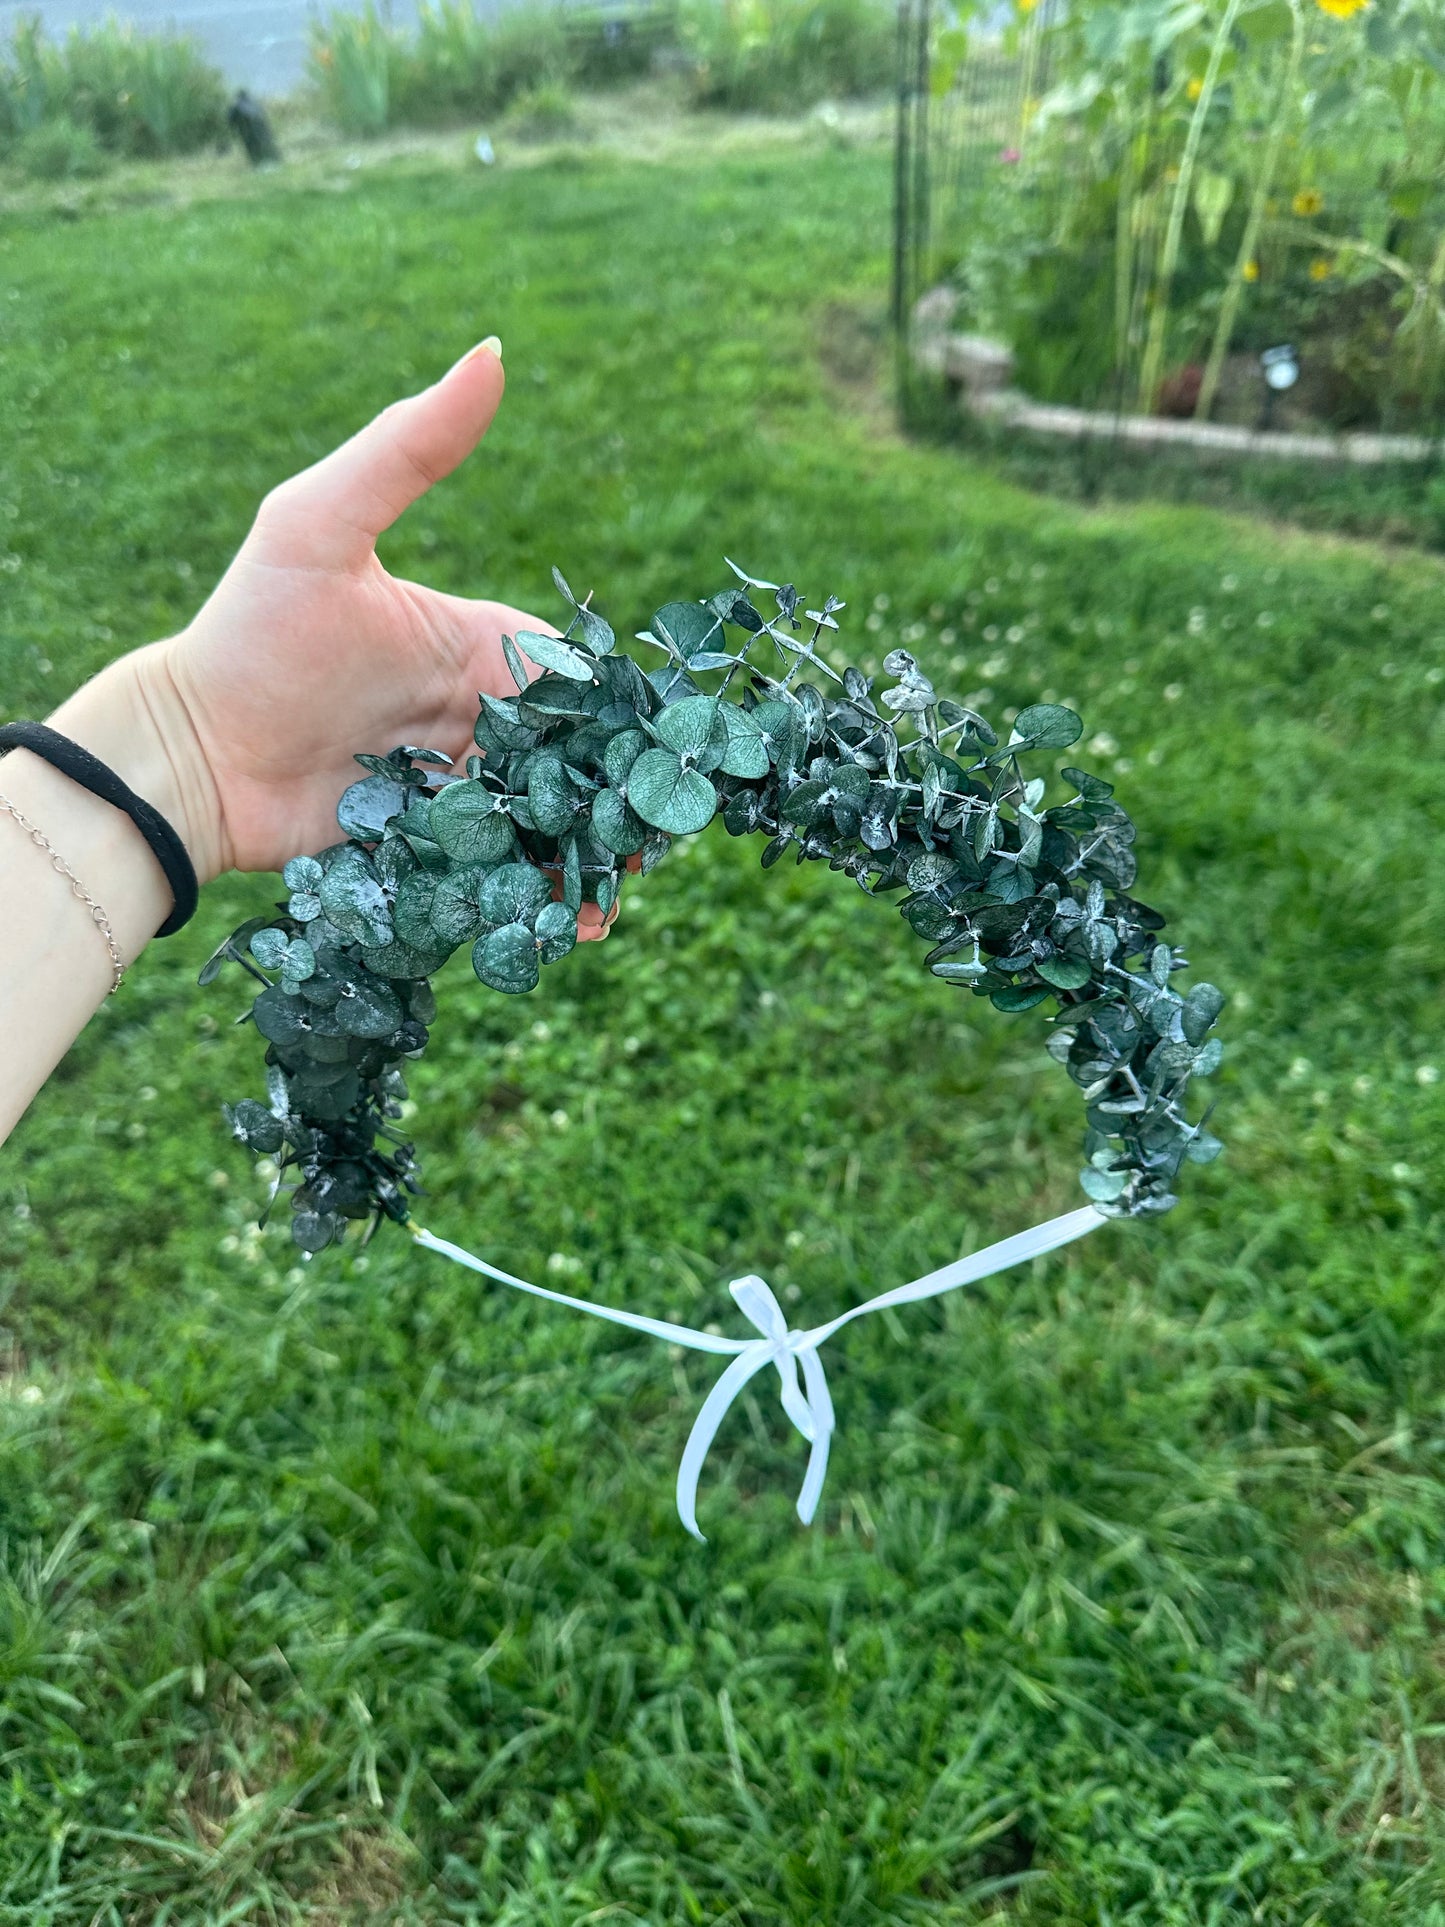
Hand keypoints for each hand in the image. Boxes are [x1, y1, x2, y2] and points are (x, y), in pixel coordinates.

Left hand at [75, 339, 616, 937]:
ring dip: (592, 855)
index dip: (622, 714)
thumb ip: (409, 448)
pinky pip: (502, 868)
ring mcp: (457, 786)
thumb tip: (494, 351)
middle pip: (578, 758)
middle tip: (657, 838)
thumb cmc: (251, 632)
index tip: (660, 751)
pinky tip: (569, 923)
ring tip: (618, 896)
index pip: (575, 677)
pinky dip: (540, 894)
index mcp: (479, 645)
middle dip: (624, 797)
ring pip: (551, 819)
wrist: (188, 753)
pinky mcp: (433, 846)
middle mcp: (478, 716)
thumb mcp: (320, 527)